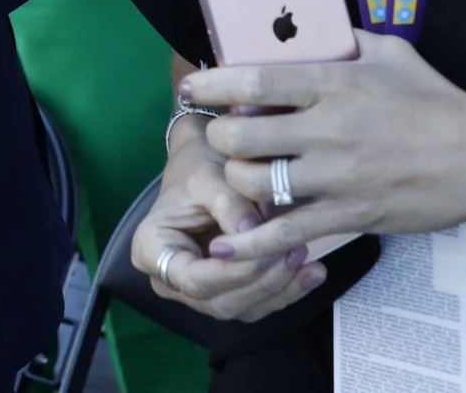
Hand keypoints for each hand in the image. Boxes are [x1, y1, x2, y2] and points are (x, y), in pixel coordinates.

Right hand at [132, 119, 324, 322]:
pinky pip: (256, 305)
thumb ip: (228, 203)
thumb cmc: (199, 163)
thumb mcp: (207, 175)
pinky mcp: (226, 291)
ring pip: (241, 308)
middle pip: (218, 301)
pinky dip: (286, 292)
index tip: (265, 248)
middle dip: (261, 281)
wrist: (208, 157)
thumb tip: (253, 230)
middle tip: (294, 250)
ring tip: (305, 256)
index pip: (192, 279)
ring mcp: (198, 290)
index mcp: (152, 250)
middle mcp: (169, 278)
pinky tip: (313, 273)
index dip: (232, 272)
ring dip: (278, 288)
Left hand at [187, 32, 465, 264]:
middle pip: (242, 136)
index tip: (194, 88)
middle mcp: (327, 129)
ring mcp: (336, 176)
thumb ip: (345, 41)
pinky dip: (252, 241)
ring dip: (236, 180)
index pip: (255, 81)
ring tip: (240, 176)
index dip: (213, 85)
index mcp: (333, 83)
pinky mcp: (349, 214)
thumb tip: (311, 27)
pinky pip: (287, 230)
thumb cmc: (435, 99)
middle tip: (221, 135)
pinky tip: (228, 245)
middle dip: (219, 137)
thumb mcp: (389, 52)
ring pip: (256, 182)